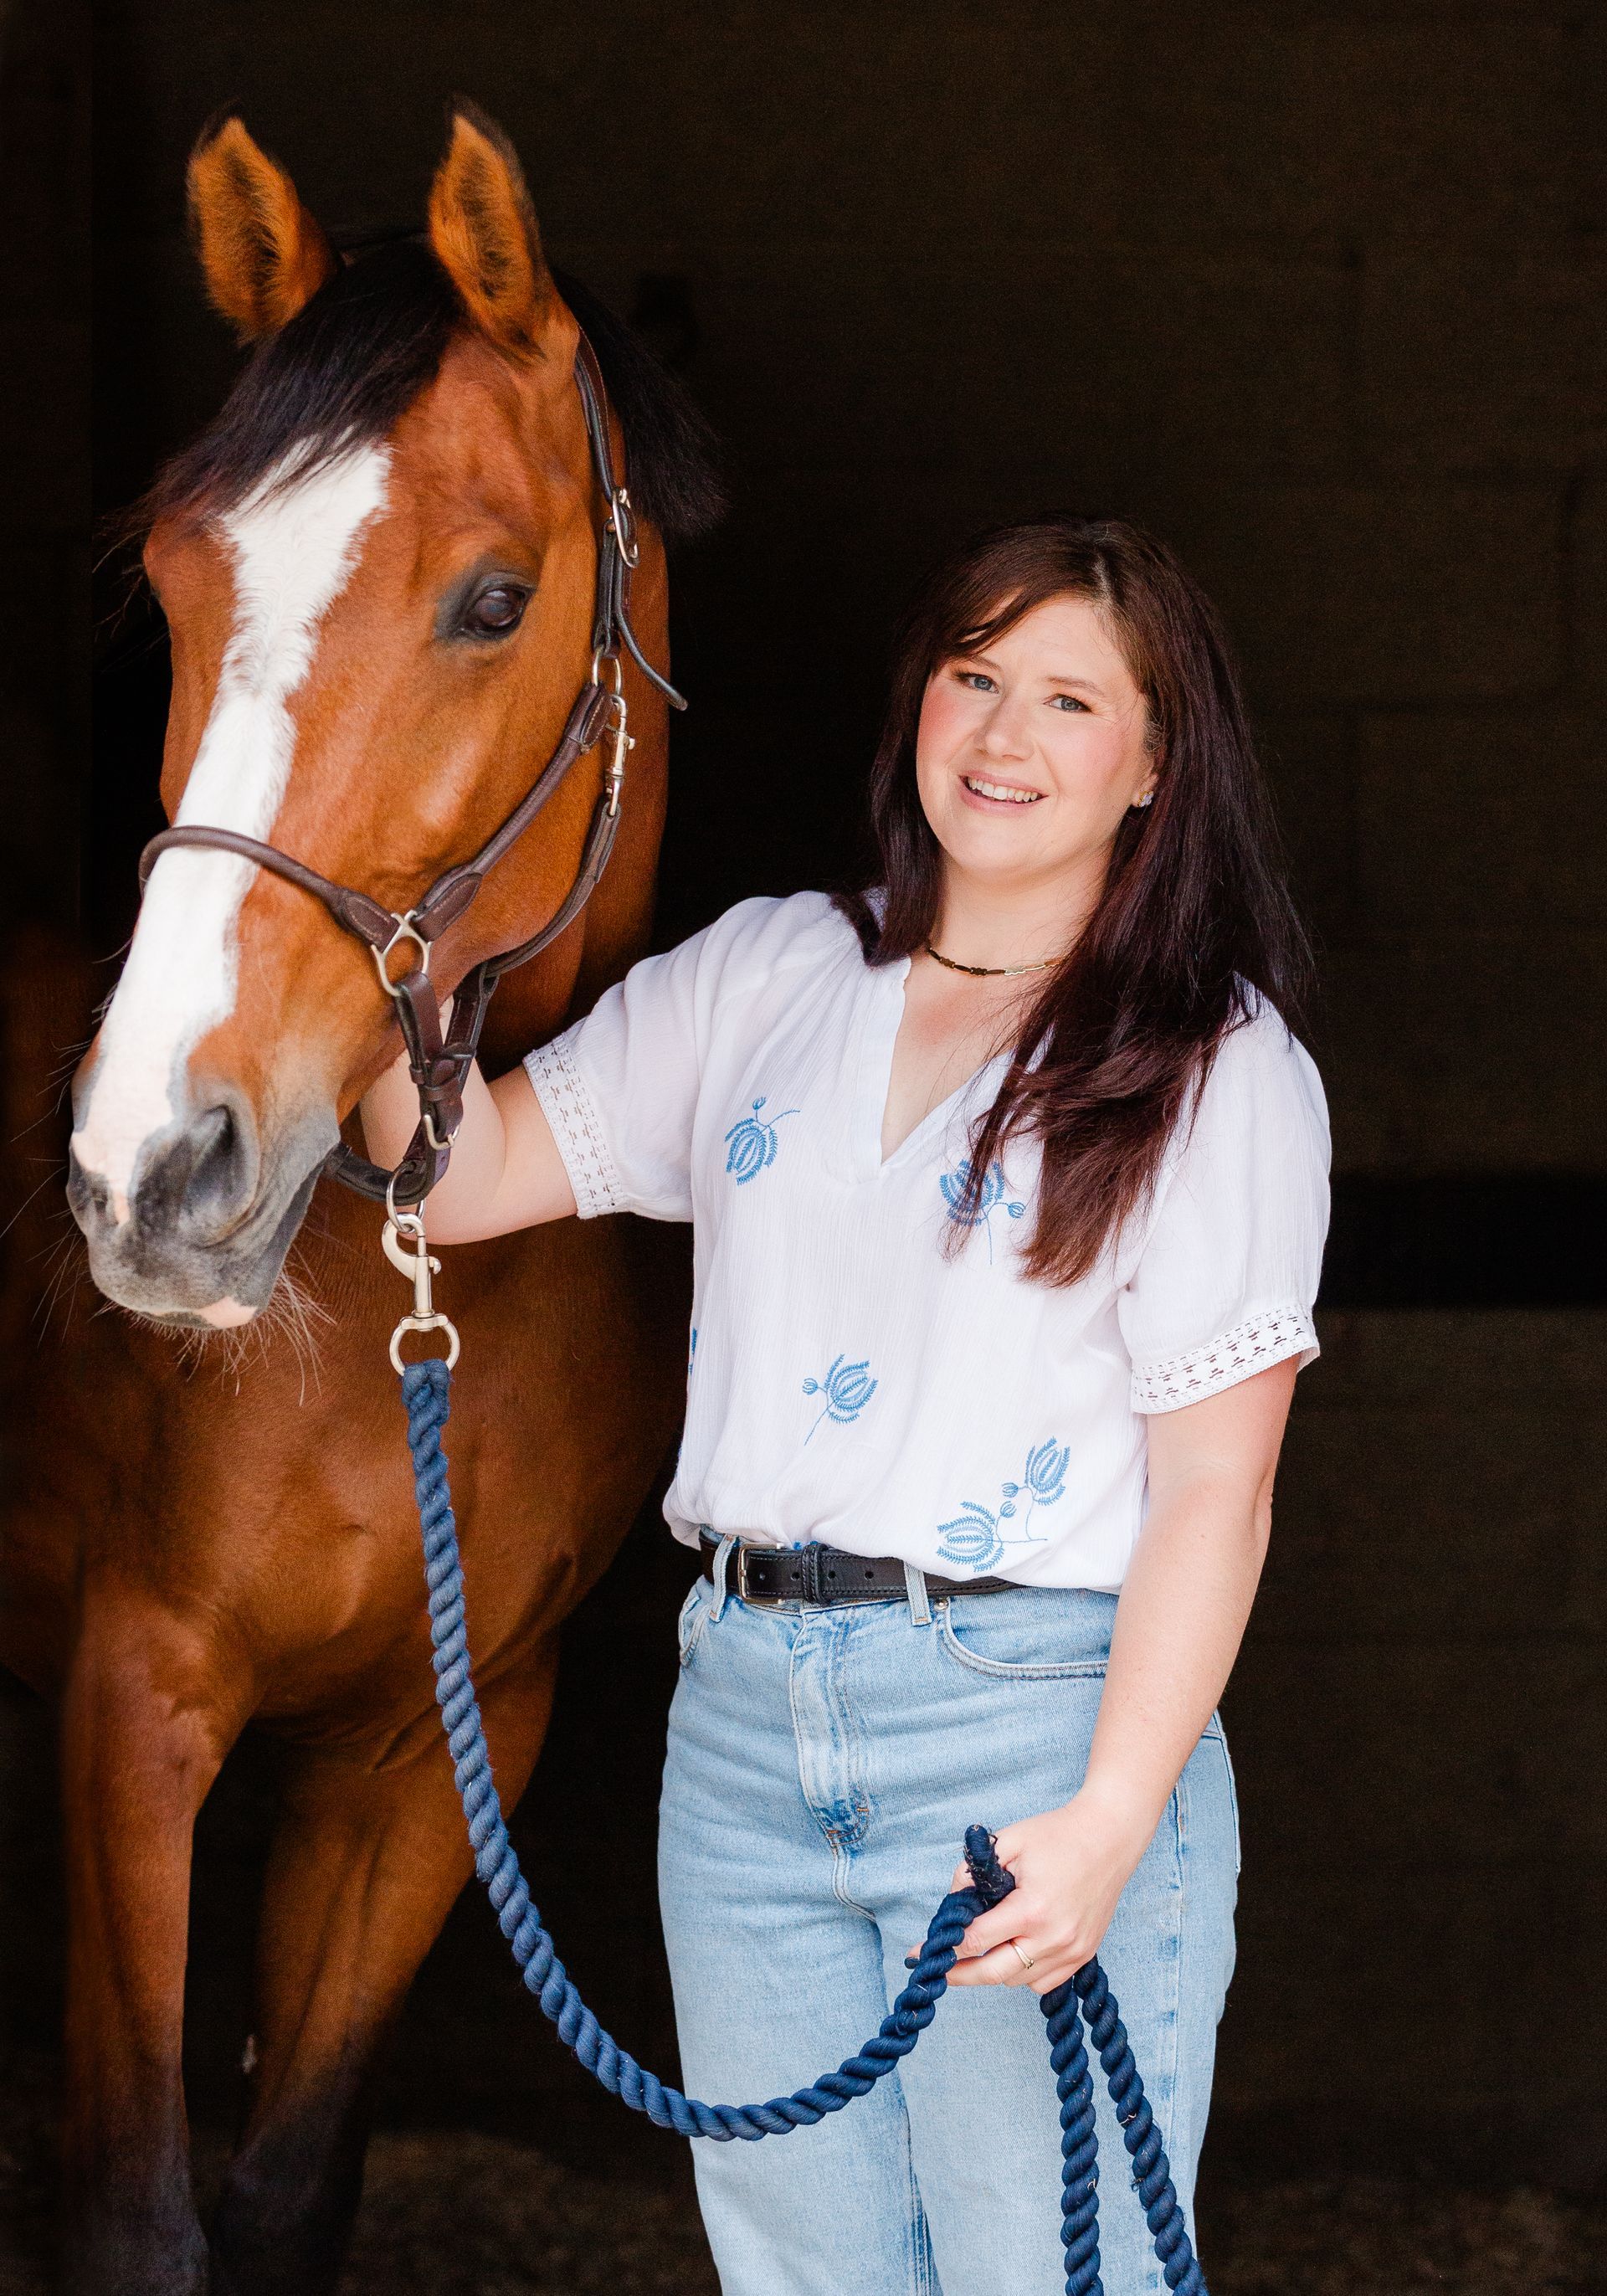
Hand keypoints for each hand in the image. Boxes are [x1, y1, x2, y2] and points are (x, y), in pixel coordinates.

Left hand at [918, 1789, 1152, 1997]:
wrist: (1111, 1837)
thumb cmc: (1058, 1835)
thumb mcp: (1008, 1841)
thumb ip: (973, 1871)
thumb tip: (952, 1901)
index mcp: (1031, 1909)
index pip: (977, 1939)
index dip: (944, 1947)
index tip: (919, 1953)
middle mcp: (1054, 1937)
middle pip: (994, 1973)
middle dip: (960, 1975)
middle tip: (938, 1972)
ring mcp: (1073, 1951)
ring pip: (1018, 1980)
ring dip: (994, 1970)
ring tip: (978, 1953)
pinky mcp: (1085, 1954)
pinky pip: (1044, 1981)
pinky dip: (1023, 1973)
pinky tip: (1014, 1951)